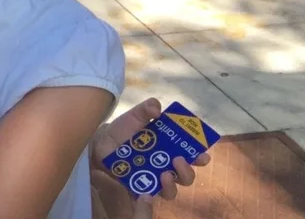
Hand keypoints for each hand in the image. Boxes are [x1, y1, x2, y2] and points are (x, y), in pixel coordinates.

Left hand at [89, 98, 210, 218]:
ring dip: (172, 185)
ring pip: (170, 190)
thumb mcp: (135, 116)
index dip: (200, 157)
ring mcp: (153, 179)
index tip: (202, 155)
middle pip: (185, 177)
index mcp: (169, 148)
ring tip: (164, 174)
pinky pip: (148, 197)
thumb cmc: (124, 129)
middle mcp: (165, 166)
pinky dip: (149, 195)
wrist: (101, 141)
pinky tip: (146, 191)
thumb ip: (146, 110)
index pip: (191, 156)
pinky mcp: (138, 188)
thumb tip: (157, 107)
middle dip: (187, 171)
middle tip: (179, 160)